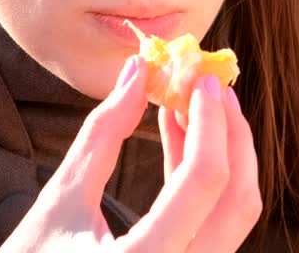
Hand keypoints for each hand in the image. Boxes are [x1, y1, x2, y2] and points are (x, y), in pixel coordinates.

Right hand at [0, 56, 261, 252]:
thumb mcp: (60, 200)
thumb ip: (102, 134)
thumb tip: (138, 71)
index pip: (204, 182)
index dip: (210, 122)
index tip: (202, 79)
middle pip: (238, 201)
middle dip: (231, 135)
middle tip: (210, 87)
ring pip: (233, 217)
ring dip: (222, 156)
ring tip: (191, 106)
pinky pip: (214, 228)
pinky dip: (206, 184)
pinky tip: (182, 144)